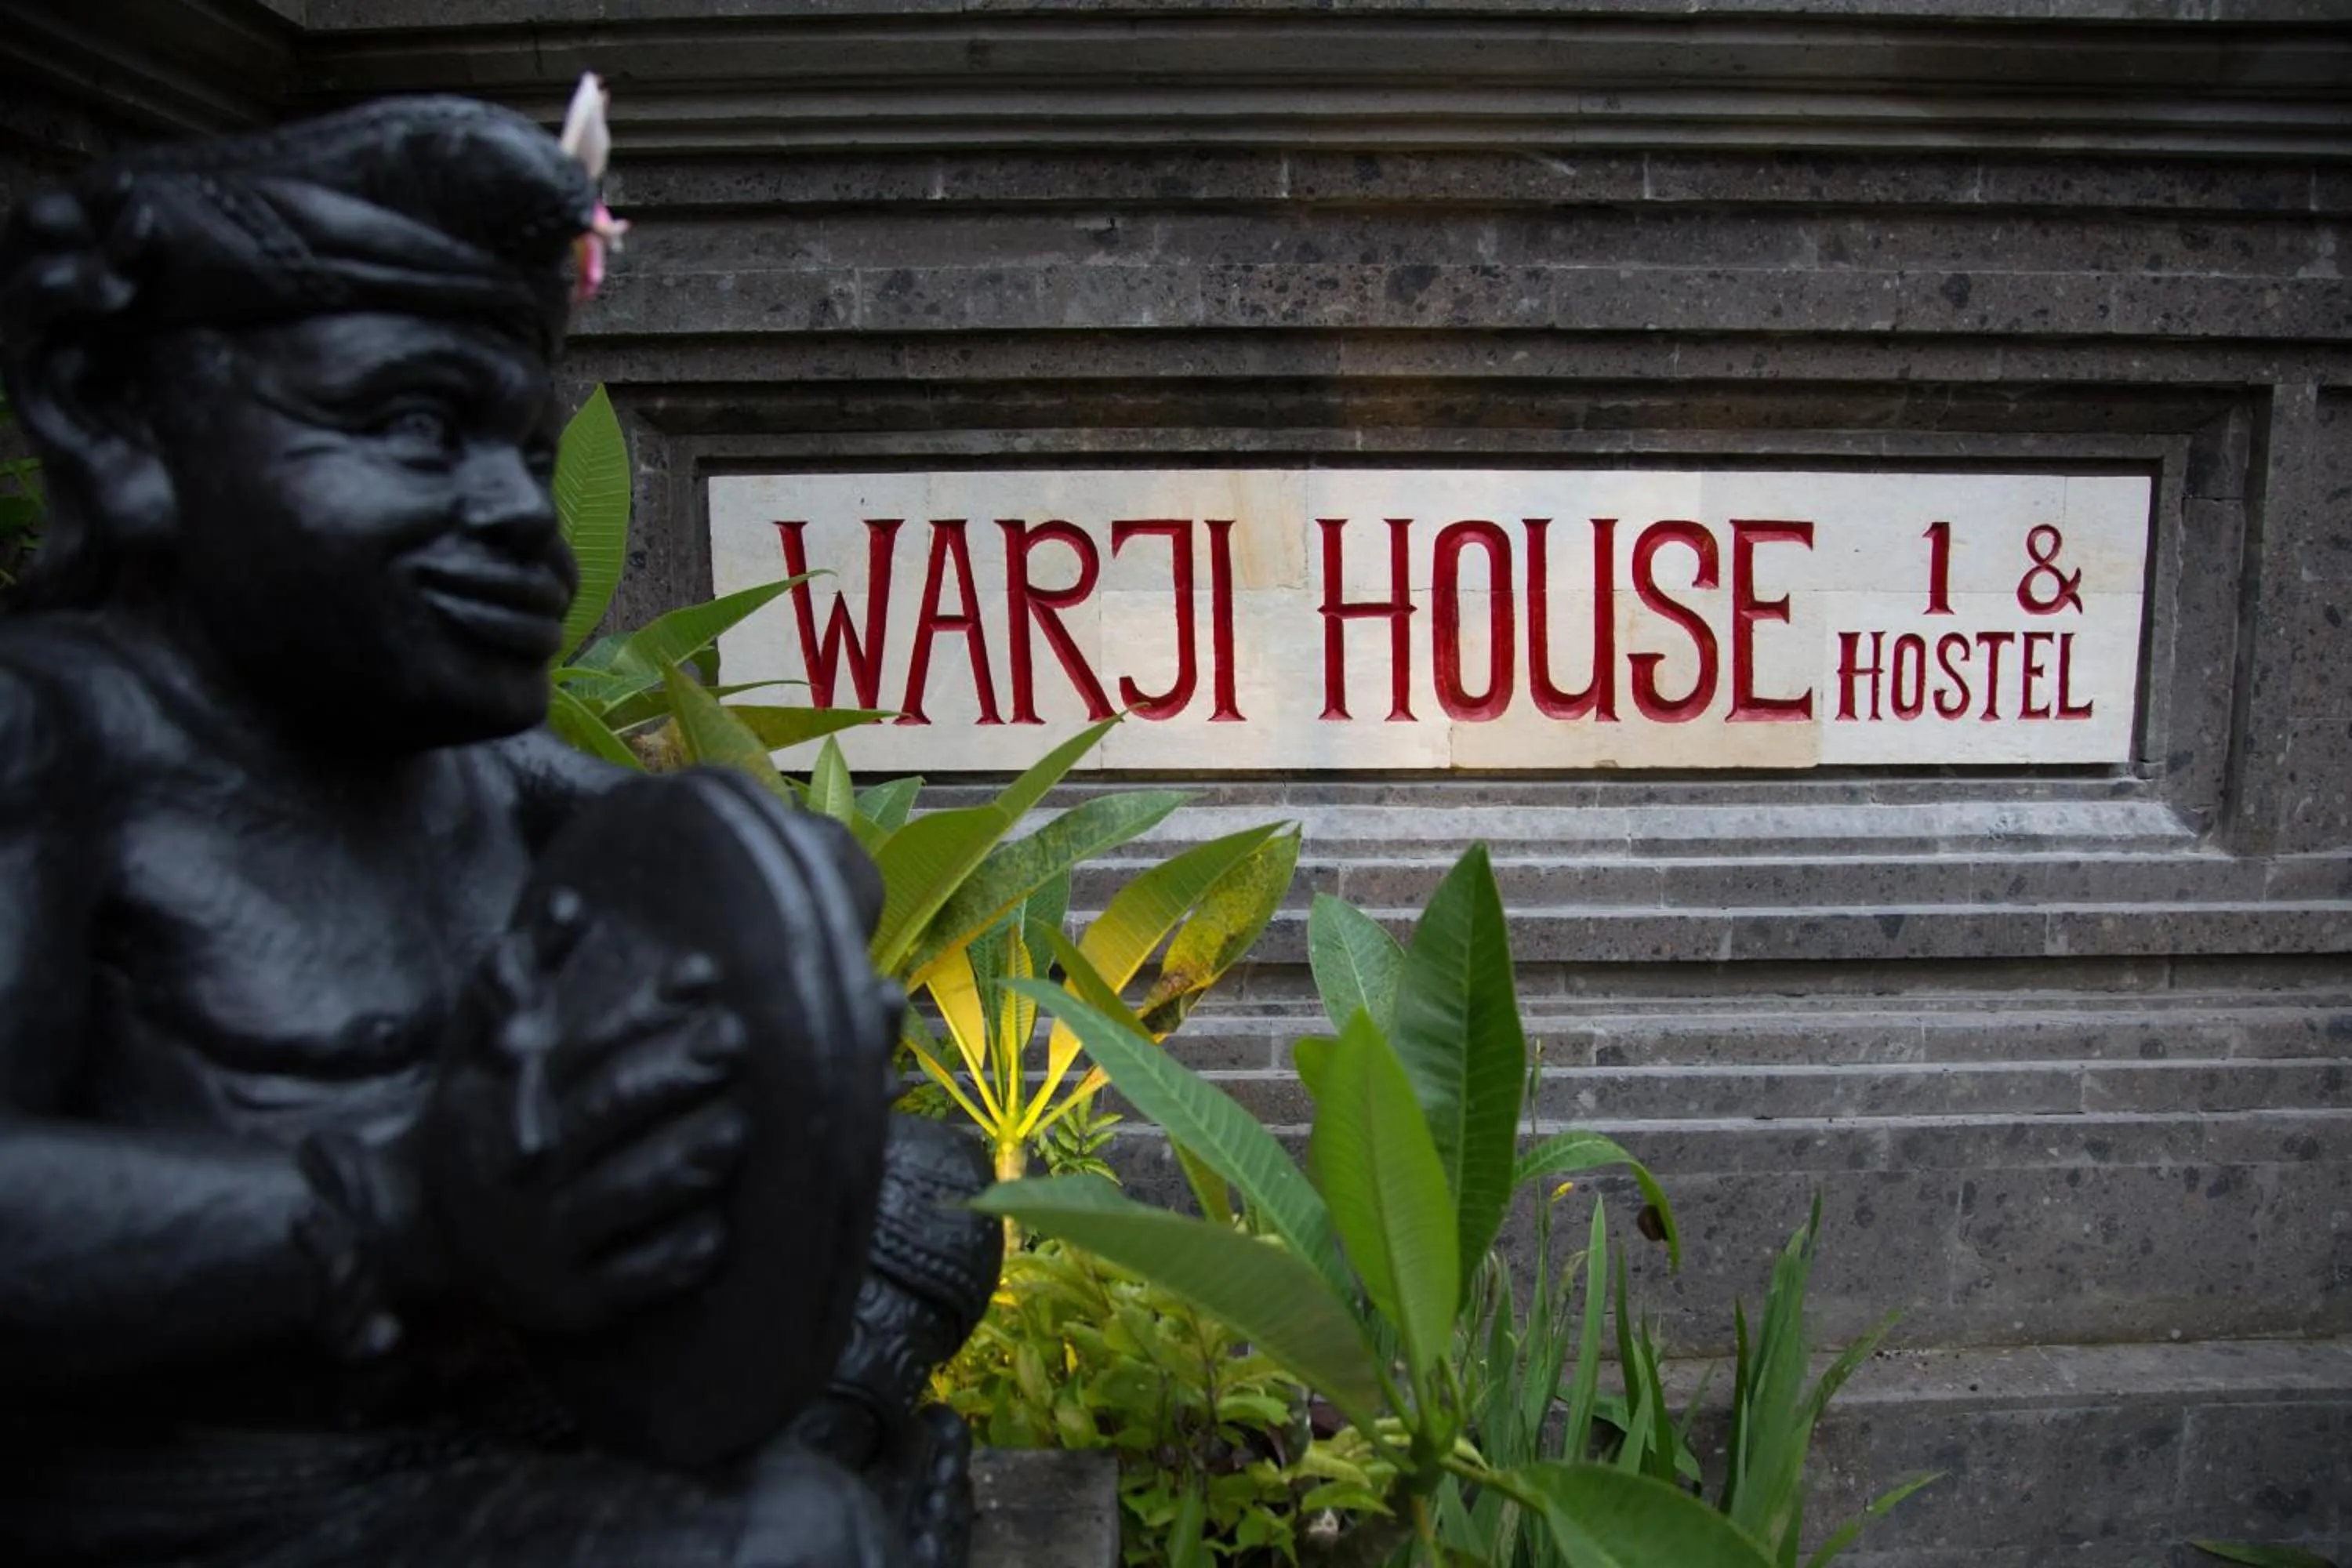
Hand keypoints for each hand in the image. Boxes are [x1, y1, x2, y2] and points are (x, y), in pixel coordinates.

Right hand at [401, 890, 751, 1334]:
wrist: (424, 1242)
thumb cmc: (478, 1124)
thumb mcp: (481, 1048)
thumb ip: (519, 972)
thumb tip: (573, 901)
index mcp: (503, 1107)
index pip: (581, 1051)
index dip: (642, 1012)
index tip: (706, 977)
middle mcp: (521, 1175)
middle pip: (605, 1116)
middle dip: (673, 1078)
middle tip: (734, 1043)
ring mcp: (544, 1245)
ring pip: (620, 1199)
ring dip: (682, 1164)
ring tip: (737, 1131)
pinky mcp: (569, 1306)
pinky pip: (629, 1283)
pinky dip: (672, 1258)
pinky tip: (717, 1232)